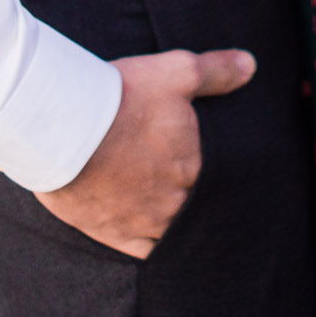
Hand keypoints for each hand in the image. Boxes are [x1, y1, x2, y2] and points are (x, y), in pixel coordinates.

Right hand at [36, 46, 255, 257]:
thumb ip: (216, 71)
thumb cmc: (122, 96)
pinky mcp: (116, 234)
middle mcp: (177, 200)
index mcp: (195, 164)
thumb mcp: (176, 71)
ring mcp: (147, 222)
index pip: (219, 176)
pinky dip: (151, 243)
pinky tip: (150, 231)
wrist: (64, 126)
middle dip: (194, 193)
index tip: (206, 159)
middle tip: (184, 178)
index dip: (213, 168)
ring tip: (168, 204)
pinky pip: (146, 251)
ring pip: (174, 230)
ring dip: (175, 218)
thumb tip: (251, 65)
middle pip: (196, 204)